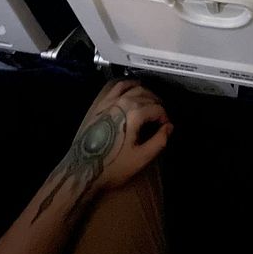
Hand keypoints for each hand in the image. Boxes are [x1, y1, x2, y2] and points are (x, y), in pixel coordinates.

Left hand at [32, 80, 172, 222]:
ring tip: (151, 102)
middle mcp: (123, 102)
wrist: (83, 169)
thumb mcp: (141, 158)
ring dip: (146, 93)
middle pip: (147, 96)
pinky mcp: (101, 103)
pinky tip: (133, 87)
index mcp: (135, 114)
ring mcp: (110, 101)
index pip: (157, 109)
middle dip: (158, 105)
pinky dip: (128, 84)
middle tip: (161, 117)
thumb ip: (159, 141)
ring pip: (134, 88)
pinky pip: (117, 86)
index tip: (166, 127)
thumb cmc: (113, 166)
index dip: (165, 118)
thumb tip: (169, 127)